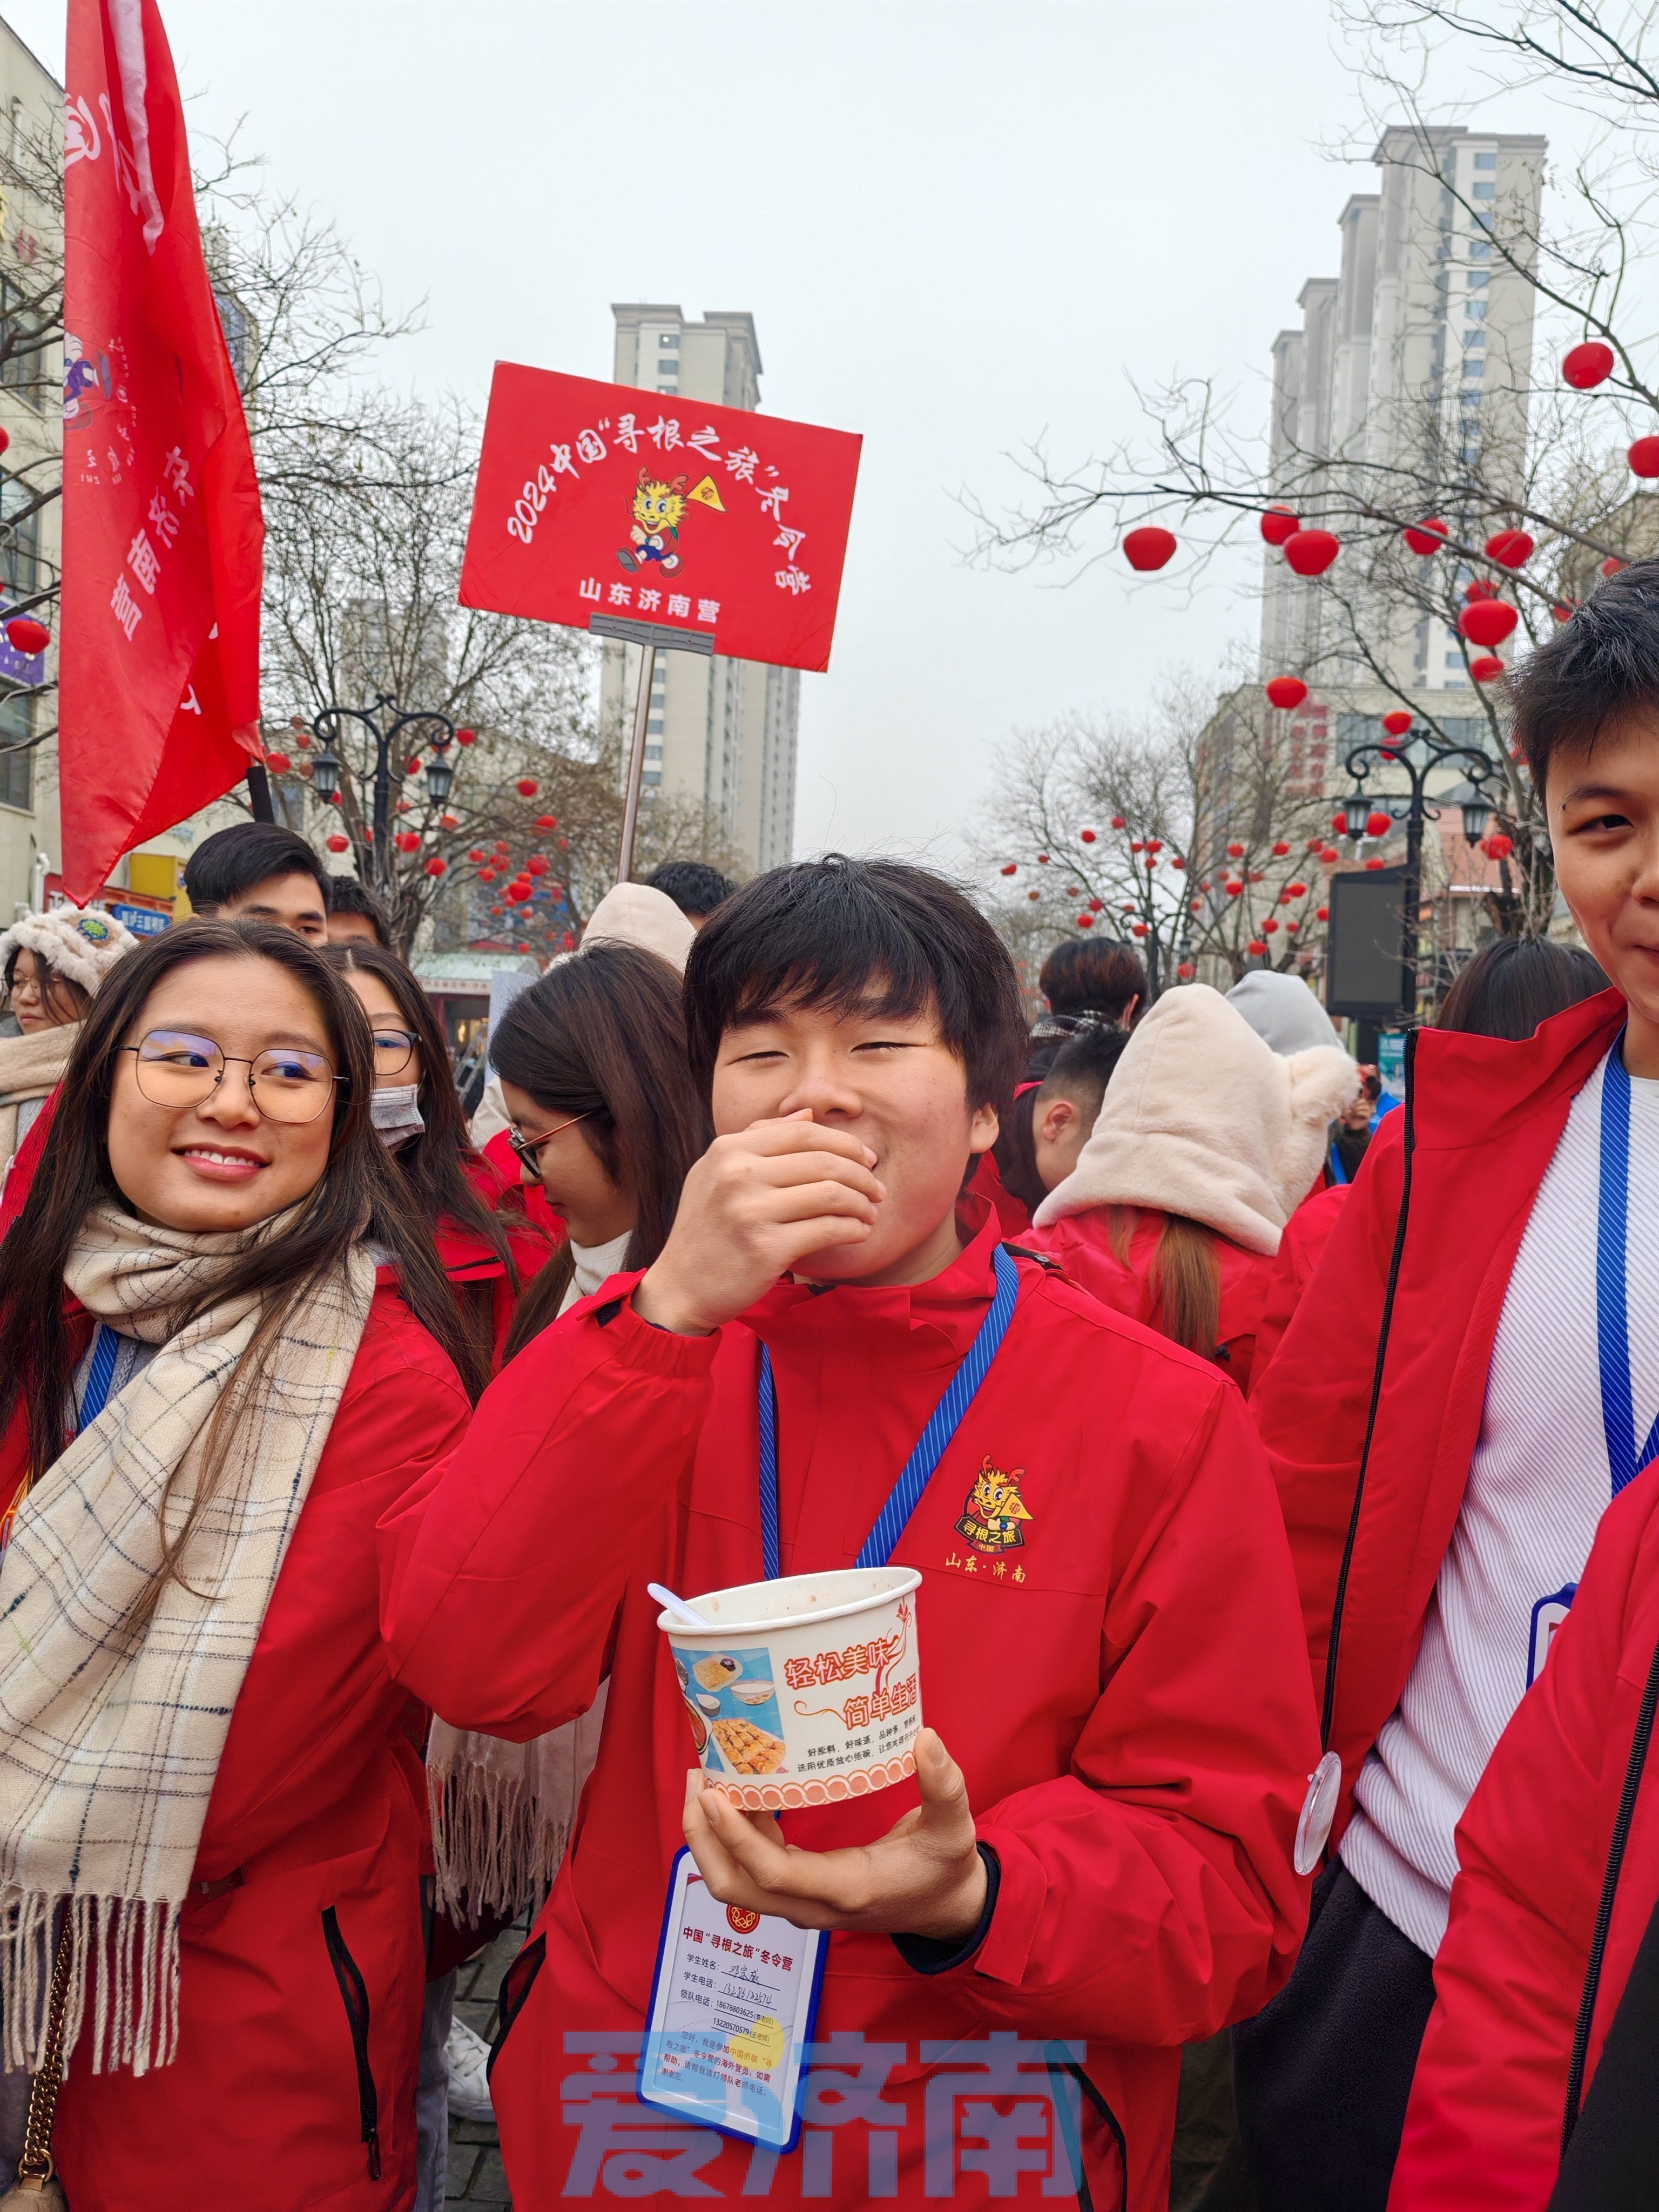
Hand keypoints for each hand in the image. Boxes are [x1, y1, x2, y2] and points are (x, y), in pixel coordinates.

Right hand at [633, 1112, 884, 1333]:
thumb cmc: (706, 1228)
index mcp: (728, 1150)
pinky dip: (853, 1229)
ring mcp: (751, 1212)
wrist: (681, 1286)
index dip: (844, 1143)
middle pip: (823, 1161)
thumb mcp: (716, 1172)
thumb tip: (806, 1115)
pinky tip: (859, 1232)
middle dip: (861, 1174)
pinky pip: (827, 1229)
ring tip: (870, 1212)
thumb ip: (758, 1138)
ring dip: (862, 1203)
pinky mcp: (766, 1249)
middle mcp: (738, 1175)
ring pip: (831, 1194)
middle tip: (877, 1189)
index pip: (804, 1133)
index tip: (866, 1159)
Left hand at [681, 1728, 987, 1941]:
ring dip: (712, 1834)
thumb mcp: (954, 1828)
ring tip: (707, 1776)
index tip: (714, 1794)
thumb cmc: (945, 1868)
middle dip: (704, 1836)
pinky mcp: (800, 1892)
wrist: (946, 1908)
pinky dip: (736, 1832)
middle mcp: (813, 1904)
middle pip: (734, 1885)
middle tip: (698, 1777)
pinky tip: (740, 1791)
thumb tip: (927, 1739)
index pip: (772, 1873)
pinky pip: (753, 1867)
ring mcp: (802, 1902)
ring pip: (736, 1880)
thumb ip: (945, 1786)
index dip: (737, 1837)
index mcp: (845, 1889)